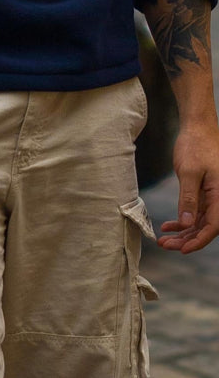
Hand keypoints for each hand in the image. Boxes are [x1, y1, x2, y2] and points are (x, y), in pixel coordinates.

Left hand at [157, 120, 218, 252]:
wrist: (198, 128)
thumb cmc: (196, 146)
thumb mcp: (188, 172)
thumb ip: (188, 199)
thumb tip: (187, 223)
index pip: (213, 226)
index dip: (198, 241)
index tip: (182, 250)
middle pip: (206, 227)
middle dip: (187, 240)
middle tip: (166, 245)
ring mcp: (213, 196)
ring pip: (200, 222)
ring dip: (184, 232)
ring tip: (164, 239)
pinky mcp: (205, 192)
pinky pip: (196, 212)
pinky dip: (183, 220)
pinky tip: (168, 226)